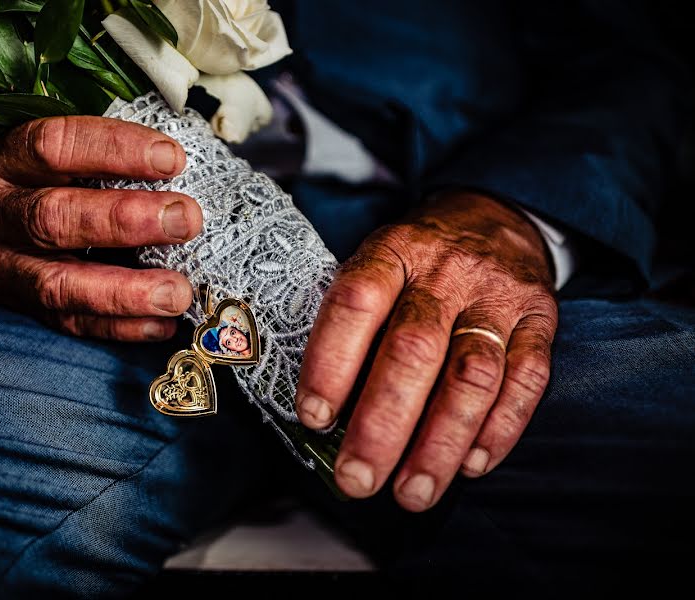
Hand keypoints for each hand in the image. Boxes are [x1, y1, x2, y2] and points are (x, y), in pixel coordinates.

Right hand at [0, 116, 202, 340]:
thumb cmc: (16, 177)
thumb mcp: (35, 150)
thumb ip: (91, 154)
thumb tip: (175, 162)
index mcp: (4, 159)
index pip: (54, 146)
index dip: (114, 150)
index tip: (172, 158)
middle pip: (55, 218)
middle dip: (126, 221)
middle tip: (186, 220)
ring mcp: (3, 267)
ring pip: (58, 285)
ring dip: (125, 291)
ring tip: (177, 292)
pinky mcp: (16, 307)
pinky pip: (67, 323)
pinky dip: (118, 327)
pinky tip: (161, 324)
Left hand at [296, 191, 557, 510]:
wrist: (494, 215)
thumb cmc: (418, 260)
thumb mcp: (378, 265)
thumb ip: (358, 325)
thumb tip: (327, 416)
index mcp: (392, 253)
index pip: (356, 304)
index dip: (331, 363)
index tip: (313, 417)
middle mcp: (445, 272)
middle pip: (415, 350)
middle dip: (383, 425)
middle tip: (358, 478)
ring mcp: (497, 295)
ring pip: (472, 375)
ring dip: (441, 443)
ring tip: (413, 491)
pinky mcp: (539, 319)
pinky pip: (527, 379)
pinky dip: (500, 429)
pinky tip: (472, 465)